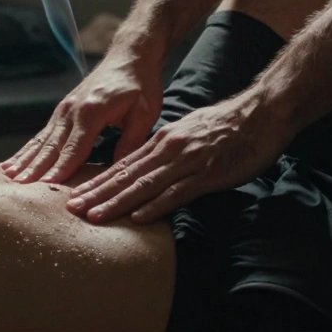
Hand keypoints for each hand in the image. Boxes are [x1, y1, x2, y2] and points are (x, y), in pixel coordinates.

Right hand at [3, 52, 162, 183]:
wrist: (128, 55)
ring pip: (42, 141)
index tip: (47, 188)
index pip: (74, 148)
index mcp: (93, 112)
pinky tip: (13, 163)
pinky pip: (42, 134)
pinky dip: (27, 150)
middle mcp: (72, 110)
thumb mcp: (145, 112)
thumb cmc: (140, 84)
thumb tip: (120, 172)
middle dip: (35, 169)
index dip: (61, 170)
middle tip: (19, 189)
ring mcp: (64, 110)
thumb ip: (131, 141)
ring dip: (25, 160)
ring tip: (9, 178)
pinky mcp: (62, 110)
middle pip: (51, 146)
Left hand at [66, 92, 293, 224]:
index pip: (123, 164)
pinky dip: (155, 206)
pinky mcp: (206, 174)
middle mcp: (168, 149)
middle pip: (125, 175)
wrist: (261, 113)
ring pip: (144, 185)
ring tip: (93, 216)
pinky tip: (138, 218)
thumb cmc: (228, 126)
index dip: (97, 181)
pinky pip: (176, 192)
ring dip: (116, 202)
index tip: (75, 194)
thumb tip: (152, 168)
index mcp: (163, 141)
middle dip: (96, 193)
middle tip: (70, 208)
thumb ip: (170, 151)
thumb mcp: (190, 133)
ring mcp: (186, 162)